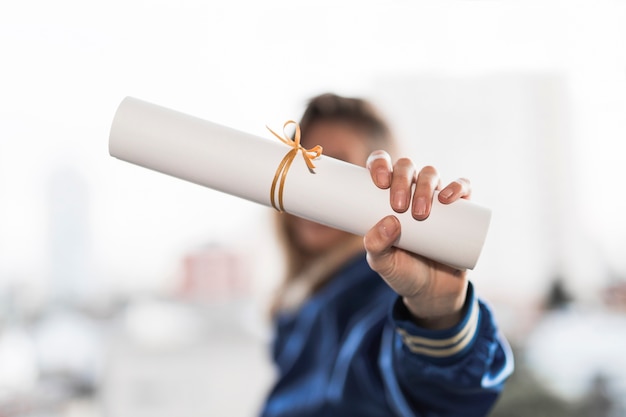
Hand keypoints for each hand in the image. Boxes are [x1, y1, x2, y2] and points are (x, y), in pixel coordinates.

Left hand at [363, 150, 471, 329]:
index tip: (379, 182)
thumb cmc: (401, 270)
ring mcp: (436, 198)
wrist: (431, 292)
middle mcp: (411, 190)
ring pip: (431, 174)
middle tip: (399, 205)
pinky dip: (458, 187)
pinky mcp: (460, 210)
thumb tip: (389, 222)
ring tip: (421, 213)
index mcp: (385, 194)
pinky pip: (463, 188)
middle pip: (406, 167)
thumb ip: (376, 246)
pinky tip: (449, 197)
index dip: (379, 164)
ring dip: (426, 186)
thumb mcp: (382, 263)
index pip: (381, 166)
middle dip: (402, 180)